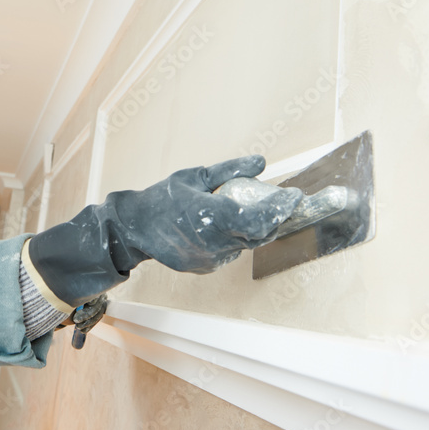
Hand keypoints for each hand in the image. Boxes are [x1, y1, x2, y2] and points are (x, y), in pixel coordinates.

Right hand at [27, 155, 302, 305]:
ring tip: (250, 211)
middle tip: (283, 203)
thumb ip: (230, 171)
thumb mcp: (195, 176)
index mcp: (214, 216)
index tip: (295, 196)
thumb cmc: (163, 198)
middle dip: (274, 218)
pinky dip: (233, 239)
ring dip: (253, 230)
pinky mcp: (204, 267)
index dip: (281, 208)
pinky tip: (225, 227)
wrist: (133, 228)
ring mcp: (210, 258)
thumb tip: (260, 162)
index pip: (261, 217)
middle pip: (260, 234)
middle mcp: (216, 241)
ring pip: (246, 244)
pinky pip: (229, 252)